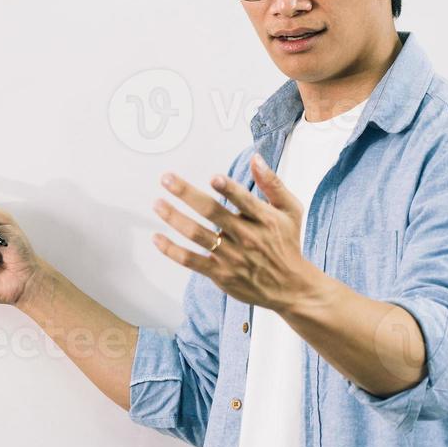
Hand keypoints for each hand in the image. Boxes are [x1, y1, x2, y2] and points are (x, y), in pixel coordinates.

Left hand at [150, 152, 321, 313]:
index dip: (228, 189)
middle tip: (166, 178)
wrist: (290, 287)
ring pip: (197, 235)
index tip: (213, 177)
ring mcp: (231, 256)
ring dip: (174, 218)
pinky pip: (191, 260)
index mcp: (264, 219)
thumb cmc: (287, 243)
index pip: (244, 201)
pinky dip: (172, 250)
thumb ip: (272, 183)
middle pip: (212, 213)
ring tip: (157, 203)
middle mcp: (246, 237)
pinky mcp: (220, 274)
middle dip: (187, 193)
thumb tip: (256, 158)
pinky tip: (157, 238)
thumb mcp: (290, 210)